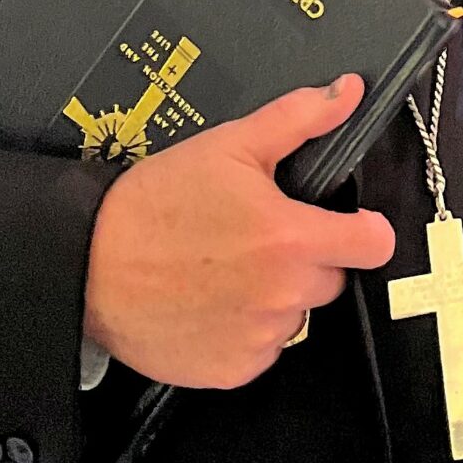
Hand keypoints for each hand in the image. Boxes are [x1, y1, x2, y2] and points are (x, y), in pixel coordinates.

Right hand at [81, 76, 395, 389]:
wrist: (87, 266)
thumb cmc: (151, 208)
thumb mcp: (228, 146)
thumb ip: (297, 119)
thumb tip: (345, 93)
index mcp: (291, 239)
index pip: (374, 245)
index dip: (365, 231)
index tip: (351, 227)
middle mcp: (283, 294)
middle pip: (330, 279)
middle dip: (306, 259)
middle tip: (257, 241)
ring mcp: (259, 337)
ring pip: (295, 315)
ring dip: (274, 297)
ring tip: (224, 271)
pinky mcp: (233, 369)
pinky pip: (262, 349)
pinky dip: (245, 331)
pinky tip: (210, 303)